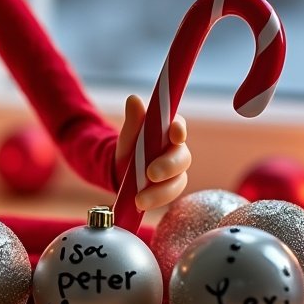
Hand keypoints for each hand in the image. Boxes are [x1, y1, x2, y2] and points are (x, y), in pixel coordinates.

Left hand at [114, 93, 190, 211]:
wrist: (121, 172)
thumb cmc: (130, 148)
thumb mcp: (128, 135)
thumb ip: (133, 120)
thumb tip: (133, 99)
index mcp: (168, 131)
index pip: (179, 126)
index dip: (179, 130)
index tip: (174, 134)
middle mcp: (177, 150)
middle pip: (182, 157)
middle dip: (168, 166)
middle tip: (151, 174)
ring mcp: (176, 171)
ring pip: (177, 180)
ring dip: (160, 191)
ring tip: (139, 199)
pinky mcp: (171, 188)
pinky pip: (169, 195)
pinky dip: (156, 200)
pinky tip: (142, 204)